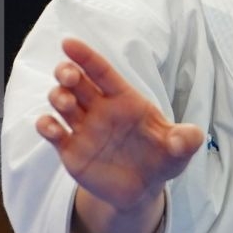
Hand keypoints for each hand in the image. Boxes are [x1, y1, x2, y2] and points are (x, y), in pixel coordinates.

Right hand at [36, 36, 204, 216]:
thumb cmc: (162, 158)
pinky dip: (46, 126)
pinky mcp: (71, 150)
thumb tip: (186, 139)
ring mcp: (83, 128)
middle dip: (67, 72)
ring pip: (61, 101)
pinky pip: (52, 132)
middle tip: (69, 76)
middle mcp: (99, 109)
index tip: (68, 43)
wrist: (144, 190)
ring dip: (58, 97)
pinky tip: (53, 128)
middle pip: (76, 81)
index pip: (102, 72)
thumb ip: (186, 140)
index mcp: (124, 99)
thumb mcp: (180, 149)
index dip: (85, 57)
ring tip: (66, 104)